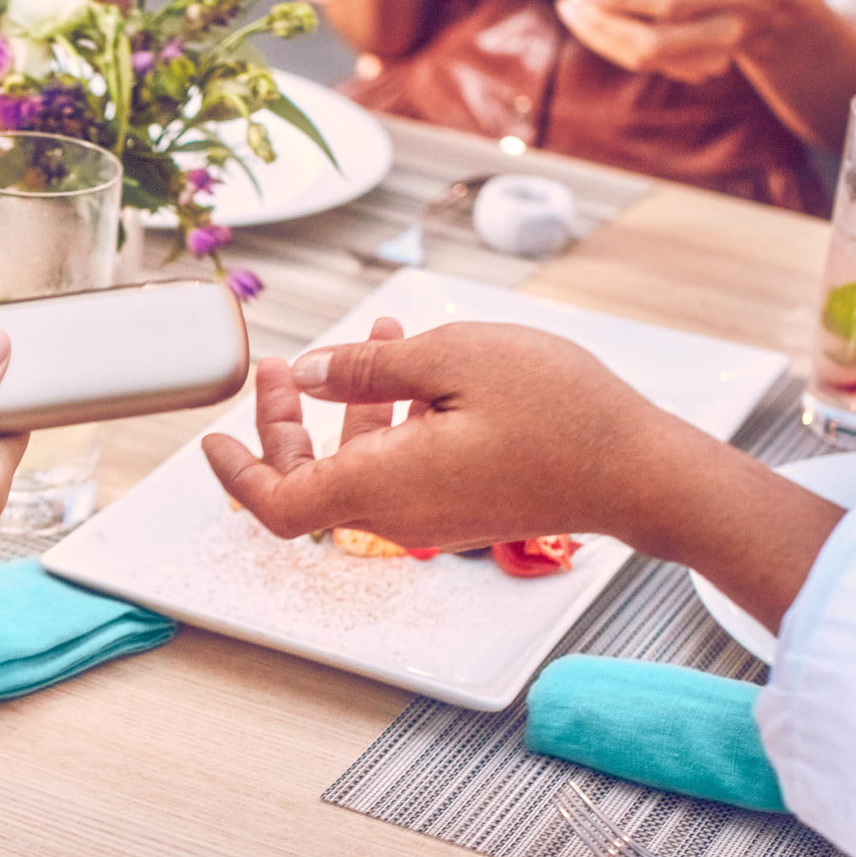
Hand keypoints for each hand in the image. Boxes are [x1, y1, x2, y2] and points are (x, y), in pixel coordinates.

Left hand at [201, 321, 843, 631]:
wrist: (639, 472)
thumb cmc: (560, 415)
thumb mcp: (453, 359)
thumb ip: (368, 368)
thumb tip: (313, 373)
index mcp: (380, 486)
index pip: (276, 504)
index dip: (236, 472)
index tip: (216, 436)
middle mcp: (396, 514)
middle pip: (308, 483)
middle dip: (285, 424)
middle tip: (284, 369)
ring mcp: (429, 516)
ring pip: (355, 468)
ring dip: (346, 407)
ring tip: (368, 340)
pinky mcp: (458, 507)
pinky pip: (398, 469)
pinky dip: (389, 420)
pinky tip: (412, 363)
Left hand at [555, 0, 809, 84]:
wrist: (779, 16)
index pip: (666, 2)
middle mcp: (720, 31)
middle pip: (648, 43)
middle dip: (601, 26)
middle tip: (569, 2)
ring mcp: (706, 59)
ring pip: (639, 59)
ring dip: (598, 37)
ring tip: (573, 11)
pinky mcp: (692, 73)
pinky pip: (642, 63)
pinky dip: (613, 45)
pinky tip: (597, 25)